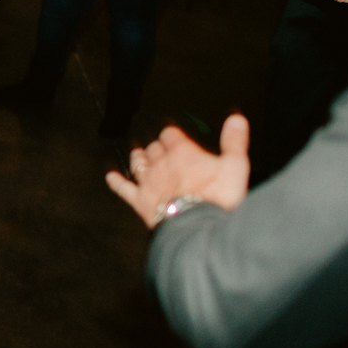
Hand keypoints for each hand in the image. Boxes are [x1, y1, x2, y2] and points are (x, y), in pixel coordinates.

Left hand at [106, 115, 250, 229]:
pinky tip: (110, 178)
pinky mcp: (140, 201)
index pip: (170, 134)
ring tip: (138, 154)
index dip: (172, 134)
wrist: (199, 227)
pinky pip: (124, 189)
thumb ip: (235, 141)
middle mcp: (161, 163)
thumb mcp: (235, 166)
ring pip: (138, 163)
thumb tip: (237, 120)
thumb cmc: (218, 198)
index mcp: (182, 152)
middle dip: (157, 147)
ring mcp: (148, 182)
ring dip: (138, 158)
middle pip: (154, 148)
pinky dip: (117, 182)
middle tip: (159, 148)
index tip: (174, 136)